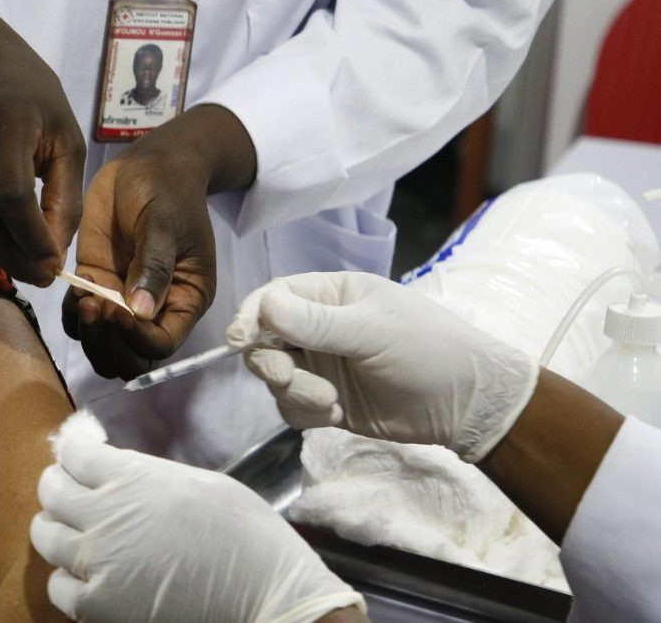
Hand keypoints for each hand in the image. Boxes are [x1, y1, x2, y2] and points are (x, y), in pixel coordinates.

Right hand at [0, 0, 85, 284]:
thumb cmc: (34, 105)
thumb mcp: (66, 139)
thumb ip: (65, 199)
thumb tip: (51, 259)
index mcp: (7, 122)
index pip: (12, 193)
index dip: (32, 238)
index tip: (52, 266)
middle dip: (12, 258)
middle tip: (36, 274)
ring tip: (0, 261)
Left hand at [30, 412, 363, 622]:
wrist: (266, 597)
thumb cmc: (246, 534)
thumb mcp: (198, 482)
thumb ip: (146, 476)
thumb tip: (117, 472)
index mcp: (131, 477)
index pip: (73, 453)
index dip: (75, 448)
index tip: (81, 450)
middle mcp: (103, 516)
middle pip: (50, 489)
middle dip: (60, 484)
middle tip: (77, 489)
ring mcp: (96, 563)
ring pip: (44, 535)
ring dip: (58, 529)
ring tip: (79, 533)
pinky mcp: (98, 606)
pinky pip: (58, 587)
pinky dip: (68, 579)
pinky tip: (88, 576)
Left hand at [62, 105, 254, 375]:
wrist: (147, 167)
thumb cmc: (167, 192)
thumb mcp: (165, 224)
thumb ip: (153, 265)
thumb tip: (141, 311)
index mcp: (184, 300)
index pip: (161, 345)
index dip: (137, 339)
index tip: (117, 311)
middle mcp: (152, 309)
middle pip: (131, 358)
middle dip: (108, 344)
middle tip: (94, 307)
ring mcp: (120, 300)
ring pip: (102, 345)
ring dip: (88, 334)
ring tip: (83, 297)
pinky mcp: (95, 284)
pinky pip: (79, 318)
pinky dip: (72, 315)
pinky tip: (74, 288)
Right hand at [233, 272, 539, 462]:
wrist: (468, 405)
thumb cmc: (427, 350)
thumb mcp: (371, 331)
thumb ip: (315, 323)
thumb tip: (262, 305)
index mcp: (331, 295)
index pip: (274, 297)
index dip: (252, 316)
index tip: (241, 340)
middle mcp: (320, 328)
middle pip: (266, 340)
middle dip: (272, 362)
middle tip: (289, 377)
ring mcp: (322, 365)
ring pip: (276, 377)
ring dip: (294, 392)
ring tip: (328, 401)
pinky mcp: (326, 401)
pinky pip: (291, 406)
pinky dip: (305, 413)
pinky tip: (335, 414)